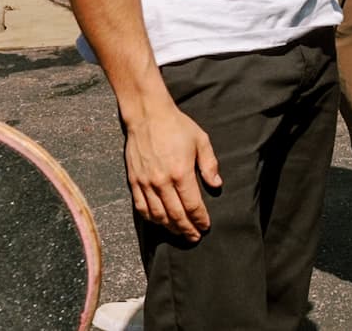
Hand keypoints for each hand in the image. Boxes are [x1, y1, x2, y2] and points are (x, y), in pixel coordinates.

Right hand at [124, 101, 220, 241]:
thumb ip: (209, 165)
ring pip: (158, 215)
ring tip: (179, 232)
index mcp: (181, 173)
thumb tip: (216, 185)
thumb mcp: (201, 141)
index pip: (192, 205)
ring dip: (170, 228)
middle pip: (175, 215)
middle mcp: (162, 182)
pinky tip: (159, 222)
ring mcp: (146, 183)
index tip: (205, 227)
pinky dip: (151, 219)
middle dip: (187, 229)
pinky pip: (141, 207)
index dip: (200, 219)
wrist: (148, 116)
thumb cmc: (177, 127)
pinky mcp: (134, 181)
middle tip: (194, 237)